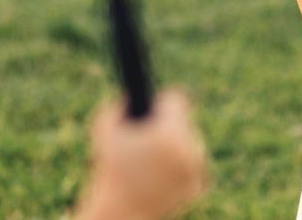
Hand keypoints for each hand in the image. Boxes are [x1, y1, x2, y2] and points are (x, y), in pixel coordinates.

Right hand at [77, 89, 208, 219]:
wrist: (123, 212)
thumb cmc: (110, 169)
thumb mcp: (104, 129)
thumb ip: (118, 104)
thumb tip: (131, 93)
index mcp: (171, 133)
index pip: (177, 100)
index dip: (162, 102)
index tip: (155, 106)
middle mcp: (190, 149)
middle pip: (184, 122)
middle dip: (168, 126)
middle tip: (151, 134)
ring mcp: (195, 170)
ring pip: (190, 144)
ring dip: (175, 145)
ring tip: (153, 154)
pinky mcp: (196, 187)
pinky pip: (190, 166)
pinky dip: (178, 167)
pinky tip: (160, 171)